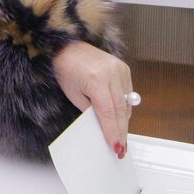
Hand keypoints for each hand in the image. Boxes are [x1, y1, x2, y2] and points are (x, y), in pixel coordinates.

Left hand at [52, 40, 131, 154]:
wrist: (67, 46)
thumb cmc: (66, 69)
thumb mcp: (73, 94)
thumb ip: (90, 110)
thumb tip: (103, 127)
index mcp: (96, 80)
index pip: (108, 112)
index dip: (113, 131)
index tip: (116, 146)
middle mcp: (111, 73)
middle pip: (120, 109)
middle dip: (121, 130)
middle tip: (121, 147)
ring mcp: (120, 69)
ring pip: (126, 102)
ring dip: (124, 120)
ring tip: (121, 136)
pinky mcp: (124, 68)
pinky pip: (127, 92)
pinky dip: (125, 106)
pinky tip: (121, 118)